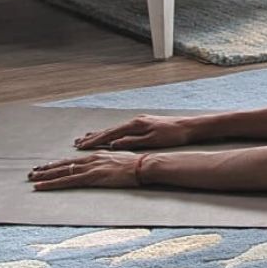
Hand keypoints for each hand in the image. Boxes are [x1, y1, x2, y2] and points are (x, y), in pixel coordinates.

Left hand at [27, 153, 142, 190]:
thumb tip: (106, 168)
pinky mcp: (92, 177)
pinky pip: (67, 181)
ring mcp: (90, 168)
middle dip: (47, 169)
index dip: (58, 164)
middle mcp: (91, 159)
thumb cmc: (137, 166)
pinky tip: (41, 186)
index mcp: (97, 156)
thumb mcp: (121, 163)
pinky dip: (52, 183)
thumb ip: (109, 164)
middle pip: (64, 164)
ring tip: (32, 179)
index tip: (46, 167)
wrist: (144, 166)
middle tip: (32, 172)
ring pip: (62, 172)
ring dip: (45, 176)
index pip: (73, 161)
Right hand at [74, 115, 191, 150]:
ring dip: (100, 134)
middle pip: (110, 130)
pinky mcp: (145, 123)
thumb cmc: (173, 135)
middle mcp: (135, 121)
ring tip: (87, 137)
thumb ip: (132, 142)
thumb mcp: (152, 141)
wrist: (190, 126)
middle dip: (92, 137)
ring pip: (115, 129)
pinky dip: (112, 133)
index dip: (94, 141)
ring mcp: (140, 121)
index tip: (80, 146)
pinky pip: (123, 129)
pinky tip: (109, 135)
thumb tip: (113, 144)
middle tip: (76, 142)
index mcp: (135, 125)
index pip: (110, 134)